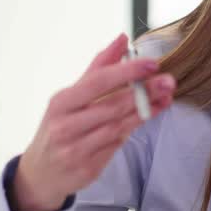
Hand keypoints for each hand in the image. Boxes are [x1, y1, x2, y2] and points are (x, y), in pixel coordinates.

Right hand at [14, 33, 175, 210]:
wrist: (41, 172)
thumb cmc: (60, 125)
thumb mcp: (71, 96)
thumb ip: (99, 68)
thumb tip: (122, 38)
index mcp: (61, 102)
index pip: (97, 82)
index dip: (126, 72)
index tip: (151, 64)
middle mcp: (65, 125)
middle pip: (112, 106)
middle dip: (144, 92)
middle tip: (169, 81)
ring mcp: (75, 149)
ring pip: (118, 127)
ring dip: (145, 112)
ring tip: (165, 98)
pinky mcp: (87, 168)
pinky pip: (116, 146)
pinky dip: (133, 130)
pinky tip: (148, 117)